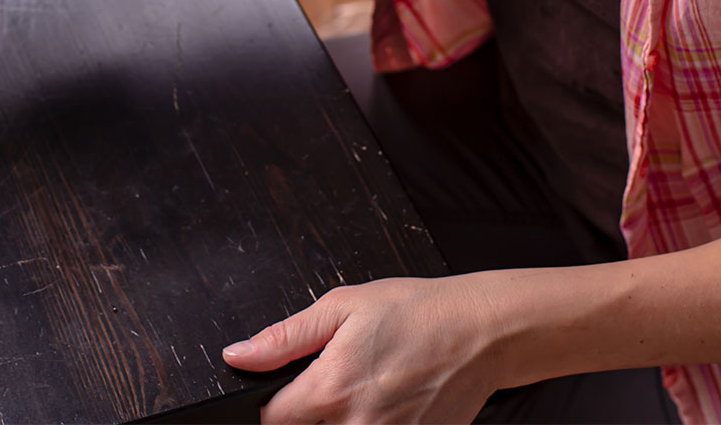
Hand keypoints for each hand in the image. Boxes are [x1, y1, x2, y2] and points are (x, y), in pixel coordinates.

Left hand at [223, 277, 503, 422]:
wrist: (481, 332)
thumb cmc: (416, 313)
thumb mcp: (341, 307)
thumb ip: (284, 338)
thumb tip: (239, 355)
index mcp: (331, 390)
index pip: (271, 421)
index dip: (269, 407)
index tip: (284, 394)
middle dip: (308, 416)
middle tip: (332, 388)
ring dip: (340, 422)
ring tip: (362, 393)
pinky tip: (385, 404)